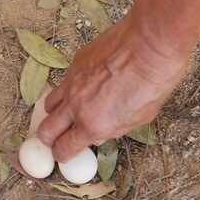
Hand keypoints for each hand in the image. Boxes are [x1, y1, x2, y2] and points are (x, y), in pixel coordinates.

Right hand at [36, 15, 189, 161]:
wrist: (150, 44)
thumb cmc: (154, 82)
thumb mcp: (140, 118)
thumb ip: (115, 128)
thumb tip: (102, 131)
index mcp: (93, 125)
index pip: (63, 149)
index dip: (62, 155)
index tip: (64, 153)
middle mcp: (76, 106)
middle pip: (45, 131)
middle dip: (49, 139)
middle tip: (57, 139)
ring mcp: (72, 83)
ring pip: (48, 105)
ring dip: (55, 114)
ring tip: (68, 112)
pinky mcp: (75, 63)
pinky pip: (63, 82)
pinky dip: (68, 90)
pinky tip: (85, 86)